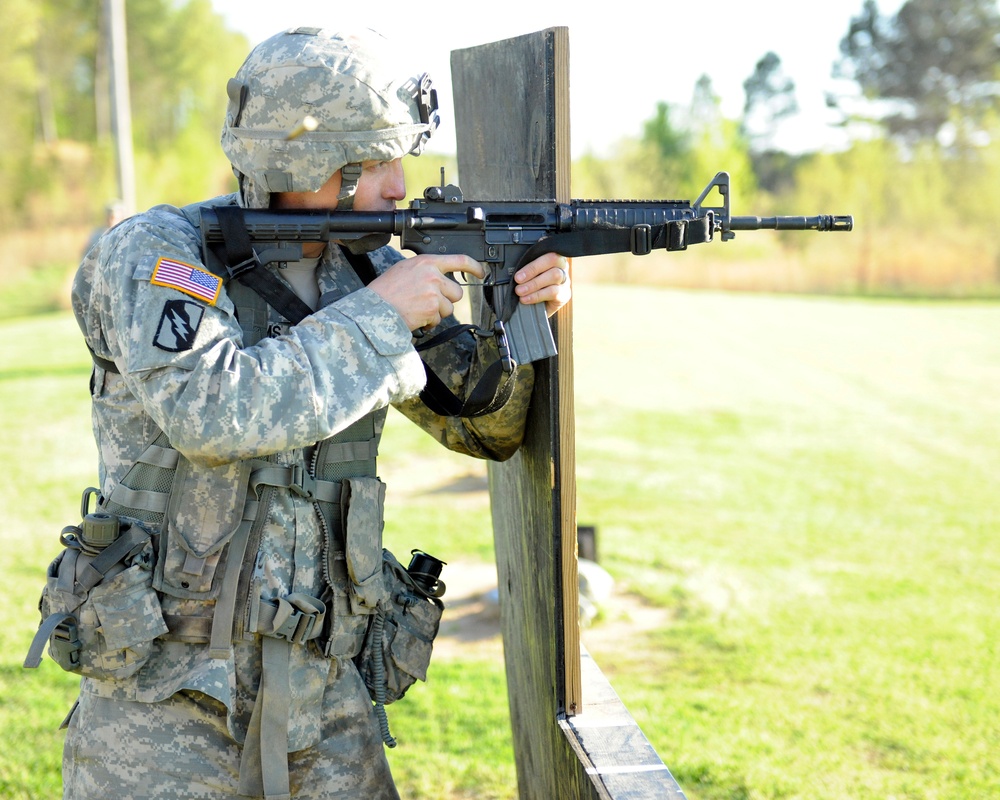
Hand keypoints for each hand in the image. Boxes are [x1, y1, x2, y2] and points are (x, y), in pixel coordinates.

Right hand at [369, 254, 484, 330]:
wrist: (374, 308)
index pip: (459, 260)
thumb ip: (424, 271)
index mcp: (426, 262)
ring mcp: (434, 292)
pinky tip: (415, 317)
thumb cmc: (384, 291)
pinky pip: (439, 319)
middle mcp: (432, 275)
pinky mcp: (432, 308)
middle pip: (456, 292)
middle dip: (446, 300)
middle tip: (429, 303)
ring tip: (418, 310)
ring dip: (437, 313)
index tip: (481, 273)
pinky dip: (429, 323)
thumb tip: (439, 278)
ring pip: (449, 308)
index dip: (474, 266)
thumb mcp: (404, 270)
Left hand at [513, 253, 571, 316]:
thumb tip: (510, 266)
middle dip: (532, 269)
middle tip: (518, 278)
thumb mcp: (527, 276)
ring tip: (520, 291)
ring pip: (554, 275)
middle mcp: (561, 265)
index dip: (537, 251)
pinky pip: (553, 292)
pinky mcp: (565, 294)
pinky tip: (526, 299)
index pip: (547, 248)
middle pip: (552, 259)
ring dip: (534, 284)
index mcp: (552, 256)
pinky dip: (537, 296)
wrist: (538, 310)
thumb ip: (524, 267)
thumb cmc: (532, 288)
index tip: (523, 257)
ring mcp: (565, 279)